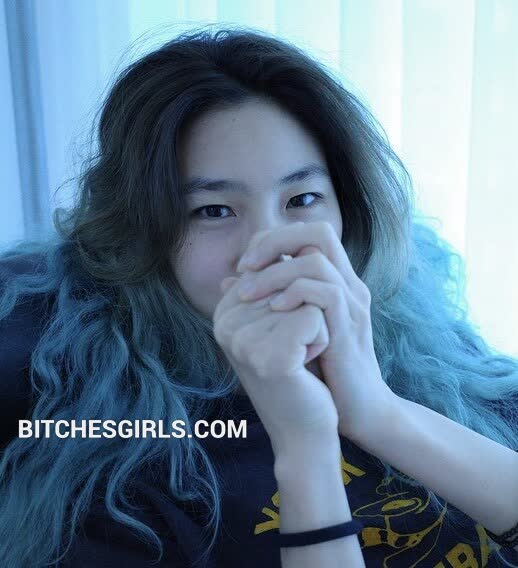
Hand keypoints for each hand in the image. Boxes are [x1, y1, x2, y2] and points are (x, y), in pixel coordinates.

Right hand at [213, 257, 338, 455]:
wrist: (304, 431)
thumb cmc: (295, 374)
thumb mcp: (275, 327)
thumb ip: (264, 290)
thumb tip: (256, 260)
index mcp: (223, 312)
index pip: (273, 271)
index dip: (293, 301)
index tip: (282, 338)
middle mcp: (225, 324)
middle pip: (290, 283)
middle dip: (305, 314)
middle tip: (292, 353)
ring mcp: (244, 340)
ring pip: (305, 297)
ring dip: (315, 328)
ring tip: (298, 360)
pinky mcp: (271, 355)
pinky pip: (315, 317)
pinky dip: (322, 341)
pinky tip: (305, 368)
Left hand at [224, 221, 396, 442]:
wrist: (359, 409)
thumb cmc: (321, 369)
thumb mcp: (288, 329)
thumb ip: (264, 301)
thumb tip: (228, 282)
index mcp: (335, 280)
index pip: (307, 233)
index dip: (273, 240)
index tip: (244, 266)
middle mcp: (348, 284)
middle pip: (317, 232)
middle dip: (274, 242)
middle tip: (245, 266)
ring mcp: (352, 304)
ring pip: (316, 260)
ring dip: (275, 272)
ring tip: (249, 295)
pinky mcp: (350, 327)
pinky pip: (327, 293)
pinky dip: (295, 295)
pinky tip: (274, 310)